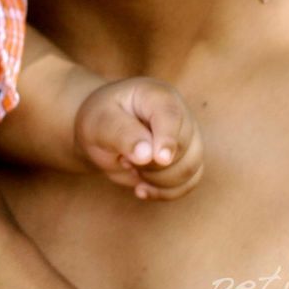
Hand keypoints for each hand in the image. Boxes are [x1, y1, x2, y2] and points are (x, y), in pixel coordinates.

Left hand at [74, 76, 204, 199]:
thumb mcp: (100, 122)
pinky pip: (188, 183)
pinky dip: (165, 192)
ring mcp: (188, 139)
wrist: (103, 131)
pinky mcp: (187, 160)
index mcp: (157, 96)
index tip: (160, 159)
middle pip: (183, 148)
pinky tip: (141, 189)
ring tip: (131, 167)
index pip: (171, 116)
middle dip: (150, 163)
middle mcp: (180, 115)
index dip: (168, 139)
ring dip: (157, 179)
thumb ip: (121, 134)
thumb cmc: (100, 119)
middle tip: (123, 158)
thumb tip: (147, 155)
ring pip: (189, 169)